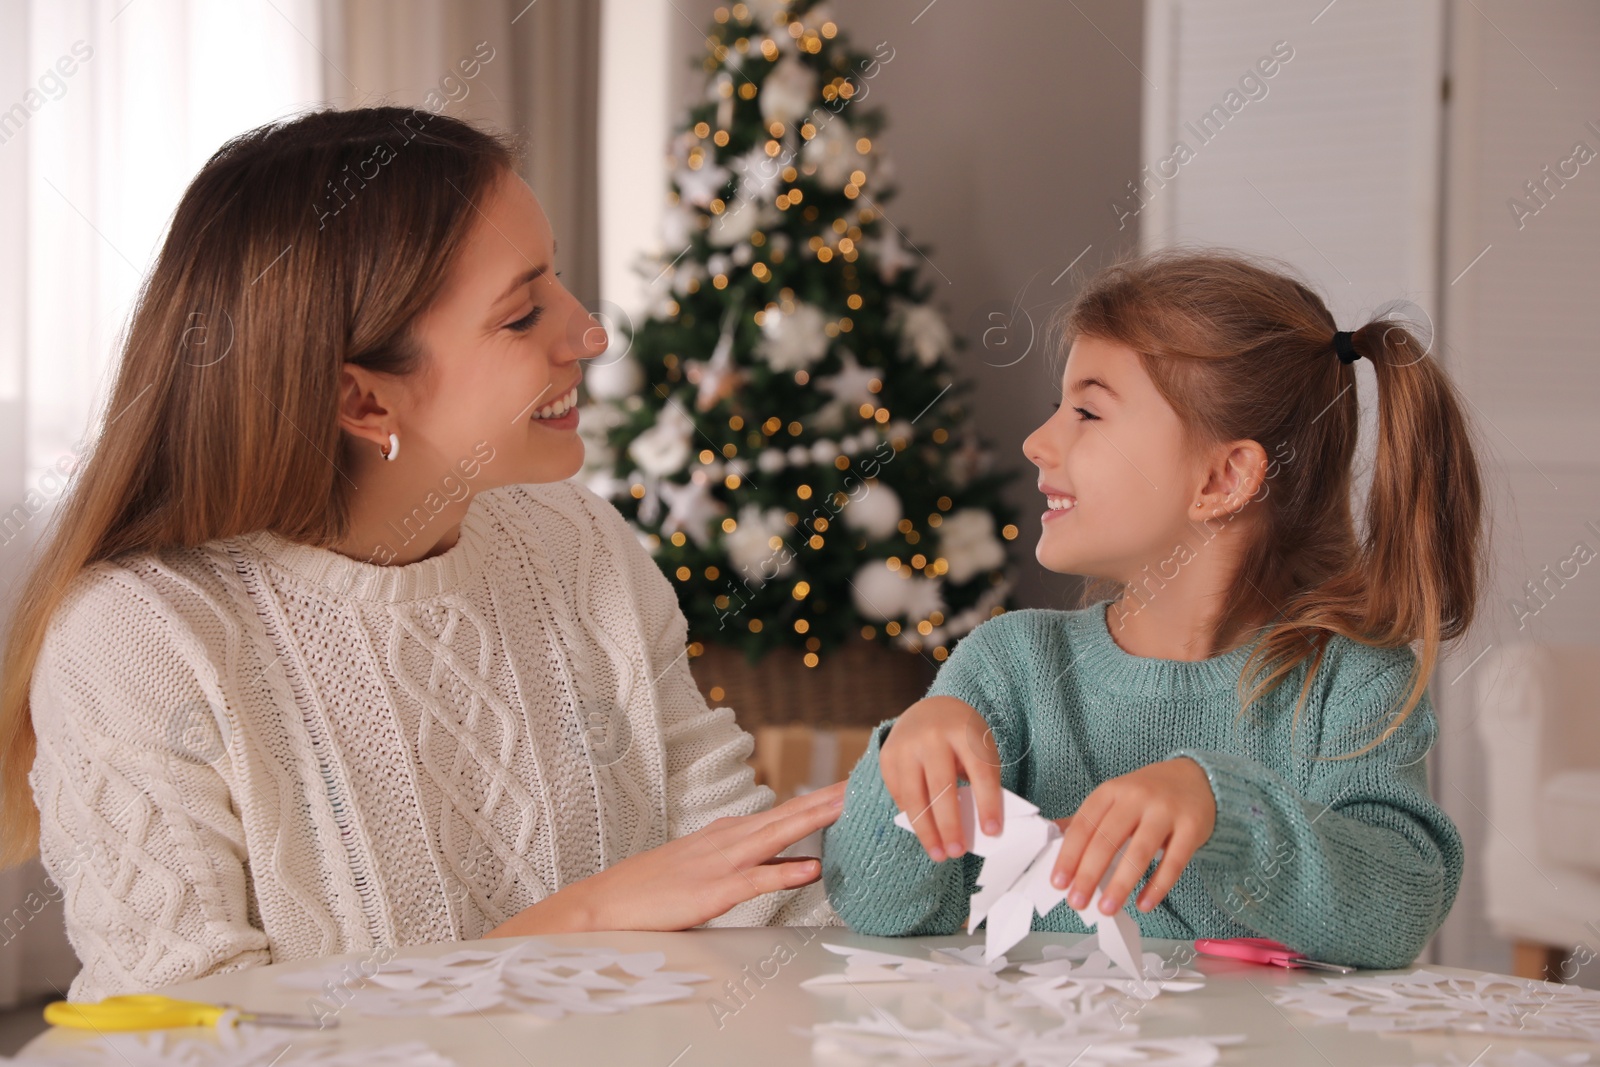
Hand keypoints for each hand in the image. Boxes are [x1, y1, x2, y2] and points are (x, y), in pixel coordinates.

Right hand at [486, 781, 845, 935]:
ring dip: (814, 818)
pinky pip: (756, 880)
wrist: (604, 903)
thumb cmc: (656, 891)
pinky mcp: (713, 892)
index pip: (787, 812)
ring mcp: (721, 863)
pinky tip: (811, 868)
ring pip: (778, 835)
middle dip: (830, 797)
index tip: (855, 786)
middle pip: (790, 813)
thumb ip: (756, 862)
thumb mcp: (710, 868)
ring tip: (847, 804)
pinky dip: (784, 872)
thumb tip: (801, 860)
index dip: (822, 799)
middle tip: (867, 779)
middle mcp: (730, 840)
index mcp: (730, 834)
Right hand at [879, 696, 1003, 861]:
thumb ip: (980, 781)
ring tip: (938, 853)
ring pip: (914, 796)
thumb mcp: (979, 749)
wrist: (932, 710)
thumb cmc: (962, 738)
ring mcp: (906, 746)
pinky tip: (923, 830)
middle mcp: (932, 737)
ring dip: (926, 830)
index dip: (987, 804)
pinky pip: (899, 794)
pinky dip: (911, 816)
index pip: (979, 773)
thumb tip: (980, 828)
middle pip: (941, 788)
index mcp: (964, 732)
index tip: (992, 832)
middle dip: (950, 825)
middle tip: (957, 852)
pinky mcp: (888, 756)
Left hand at [1050, 757, 1215, 914]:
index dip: (1069, 855)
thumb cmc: (1146, 795)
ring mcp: (1165, 811)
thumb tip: (1052, 836)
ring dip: (1120, 884)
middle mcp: (1136, 798)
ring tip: (1107, 909)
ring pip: (1139, 852)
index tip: (1058, 882)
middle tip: (1077, 902)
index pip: (1084, 825)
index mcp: (1111, 791)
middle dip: (1089, 874)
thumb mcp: (1114, 798)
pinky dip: (1157, 887)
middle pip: (1107, 839)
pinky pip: (1174, 862)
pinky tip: (1144, 904)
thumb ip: (1087, 820)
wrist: (1195, 778)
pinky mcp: (1191, 827)